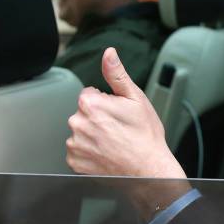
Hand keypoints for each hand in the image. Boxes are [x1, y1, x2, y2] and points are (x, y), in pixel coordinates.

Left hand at [66, 47, 185, 179]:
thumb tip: (108, 53)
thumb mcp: (136, 98)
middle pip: (84, 112)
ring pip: (81, 131)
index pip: (90, 94)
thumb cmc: (145, 135)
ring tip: (115, 142)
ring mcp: (75, 145)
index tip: (119, 112)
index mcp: (90, 104)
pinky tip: (107, 153)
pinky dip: (90, 151)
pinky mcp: (75, 162)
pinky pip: (78, 150)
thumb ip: (117, 74)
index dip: (107, 101)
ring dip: (93, 134)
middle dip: (99, 117)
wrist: (148, 169)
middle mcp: (77, 124)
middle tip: (119, 128)